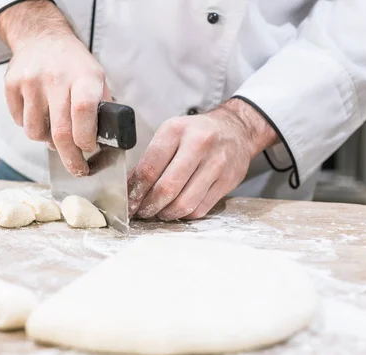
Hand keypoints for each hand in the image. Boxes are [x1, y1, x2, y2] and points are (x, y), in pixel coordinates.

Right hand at [0, 0, 110, 176]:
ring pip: (36, 133)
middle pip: (60, 132)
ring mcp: (31, 81)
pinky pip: (20, 123)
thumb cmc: (74, 65)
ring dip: (47, 142)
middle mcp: (56, 77)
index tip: (89, 150)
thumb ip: (101, 108)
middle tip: (77, 168)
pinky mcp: (11, 85)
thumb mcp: (96, 77)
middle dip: (70, 158)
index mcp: (84, 76)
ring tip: (55, 130)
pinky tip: (39, 114)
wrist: (41, 37)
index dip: (86, 139)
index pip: (83, 112)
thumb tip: (105, 143)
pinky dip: (31, 126)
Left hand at [127, 98, 278, 220]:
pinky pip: (200, 209)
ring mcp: (216, 164)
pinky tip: (177, 209)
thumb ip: (150, 160)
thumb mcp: (170, 135)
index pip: (149, 169)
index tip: (128, 203)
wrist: (237, 130)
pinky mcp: (228, 181)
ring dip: (166, 214)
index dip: (135, 192)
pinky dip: (184, 214)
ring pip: (184, 203)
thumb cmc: (197, 134)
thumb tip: (129, 188)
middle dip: (149, 207)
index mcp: (176, 130)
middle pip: (166, 188)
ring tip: (159, 213)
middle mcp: (198, 145)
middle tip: (142, 212)